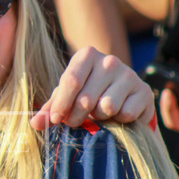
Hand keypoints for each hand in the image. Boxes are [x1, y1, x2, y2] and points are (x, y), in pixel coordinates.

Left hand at [31, 46, 154, 129]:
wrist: (123, 96)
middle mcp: (109, 60)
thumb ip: (51, 108)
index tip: (55, 120)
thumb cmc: (88, 93)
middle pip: (86, 98)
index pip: (71, 81)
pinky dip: (119, 120)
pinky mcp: (144, 91)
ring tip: (99, 113)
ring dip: (100, 118)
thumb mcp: (67, 96)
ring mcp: (129, 74)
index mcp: (86, 56)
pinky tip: (118, 113)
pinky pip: (126, 114)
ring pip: (107, 107)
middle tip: (76, 120)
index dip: (61, 104)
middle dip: (77, 117)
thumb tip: (34, 123)